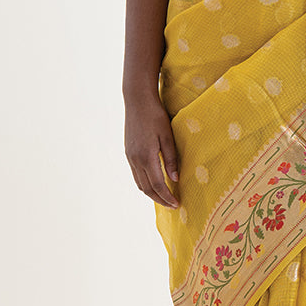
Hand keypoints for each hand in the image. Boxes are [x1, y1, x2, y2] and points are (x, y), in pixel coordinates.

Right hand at [124, 93, 180, 207]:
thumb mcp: (168, 136)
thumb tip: (175, 179)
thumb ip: (171, 158)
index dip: (167, 197)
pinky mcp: (128, 152)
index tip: (177, 204)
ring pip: (140, 183)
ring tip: (164, 197)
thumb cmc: (156, 115)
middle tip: (172, 205)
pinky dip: (145, 183)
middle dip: (160, 199)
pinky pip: (136, 174)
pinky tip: (154, 183)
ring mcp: (130, 156)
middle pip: (147, 188)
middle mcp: (135, 159)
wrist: (137, 101)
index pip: (158, 185)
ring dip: (152, 193)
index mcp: (146, 157)